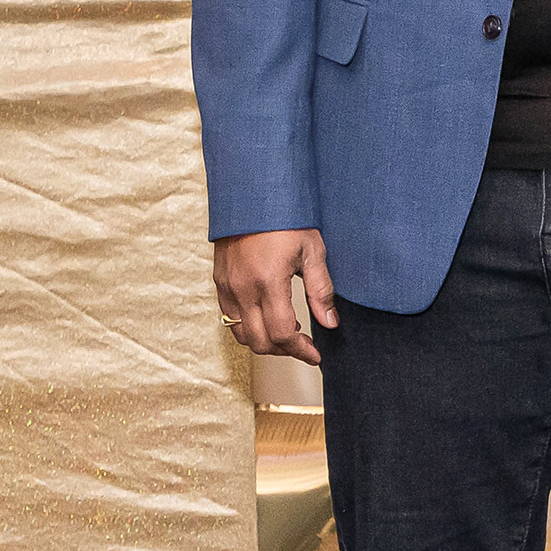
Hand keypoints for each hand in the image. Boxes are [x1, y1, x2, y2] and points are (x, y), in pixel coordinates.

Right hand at [214, 229, 335, 365]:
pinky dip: (248, 328)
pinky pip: (229, 318)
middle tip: (304, 347)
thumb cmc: (286, 219)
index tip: (315, 355)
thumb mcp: (313, 252)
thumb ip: (321, 291)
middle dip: (284, 351)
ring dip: (264, 342)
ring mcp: (227, 287)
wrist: (251, 195)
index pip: (282, 333)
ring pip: (240, 334)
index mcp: (268, 282)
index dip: (301, 351)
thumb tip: (330, 323)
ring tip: (288, 336)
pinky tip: (267, 320)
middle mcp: (242, 289)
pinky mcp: (219, 282)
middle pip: (259, 341)